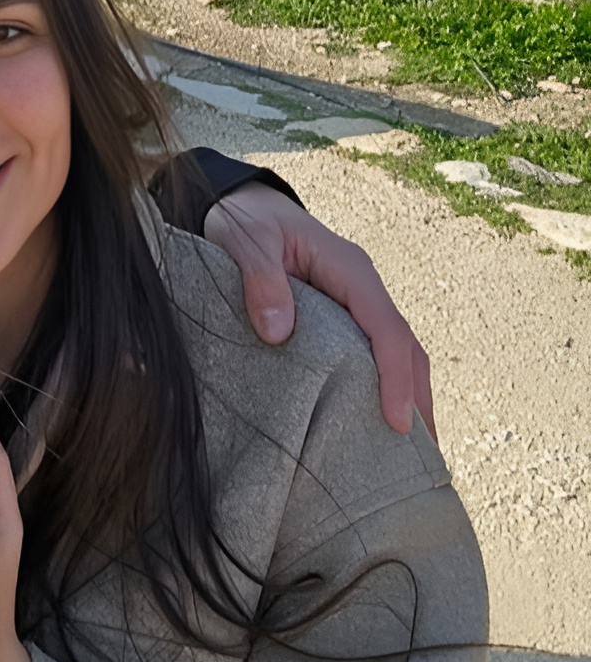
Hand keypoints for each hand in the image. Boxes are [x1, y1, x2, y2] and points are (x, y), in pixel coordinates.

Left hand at [204, 183, 433, 438]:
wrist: (240, 204)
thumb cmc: (244, 221)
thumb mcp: (245, 242)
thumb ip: (260, 280)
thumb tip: (279, 332)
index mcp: (348, 268)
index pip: (385, 327)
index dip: (395, 375)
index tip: (396, 420)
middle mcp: (361, 285)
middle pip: (405, 345)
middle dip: (418, 398)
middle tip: (422, 457)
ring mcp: (354, 301)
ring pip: (394, 351)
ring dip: (408, 395)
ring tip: (409, 452)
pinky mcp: (341, 315)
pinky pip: (371, 351)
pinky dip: (382, 384)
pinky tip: (372, 419)